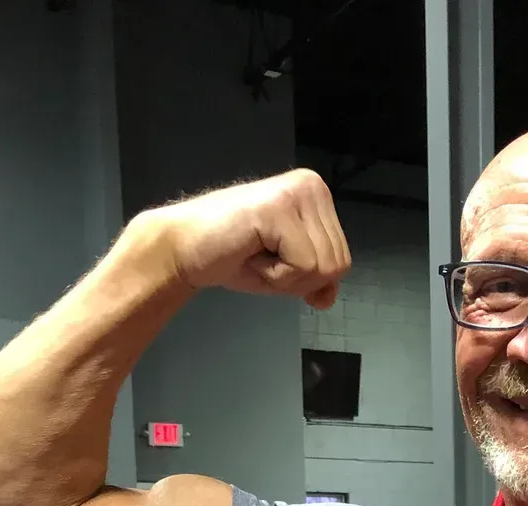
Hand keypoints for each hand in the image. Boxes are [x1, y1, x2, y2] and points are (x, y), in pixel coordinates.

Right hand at [145, 169, 351, 307]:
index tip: (272, 257)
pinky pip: (302, 266)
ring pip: (322, 268)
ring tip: (255, 252)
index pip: (342, 261)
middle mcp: (313, 187)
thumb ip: (314, 280)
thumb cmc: (232, 255)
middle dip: (297, 278)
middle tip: (261, 256)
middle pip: (336, 265)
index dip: (306, 277)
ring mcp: (297, 193)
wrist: (185, 248)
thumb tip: (328, 297)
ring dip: (284, 276)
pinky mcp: (280, 208)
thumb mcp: (286, 273)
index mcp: (318, 197)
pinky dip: (274, 274)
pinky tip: (251, 251)